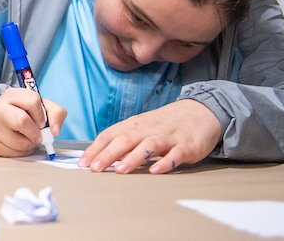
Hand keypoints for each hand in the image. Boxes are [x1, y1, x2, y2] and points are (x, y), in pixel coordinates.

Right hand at [0, 87, 65, 156]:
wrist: (2, 123)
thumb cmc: (24, 114)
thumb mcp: (41, 107)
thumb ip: (56, 113)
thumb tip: (55, 130)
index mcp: (12, 95)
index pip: (32, 100)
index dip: (41, 115)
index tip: (41, 122)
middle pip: (21, 121)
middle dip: (35, 132)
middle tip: (37, 136)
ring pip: (18, 142)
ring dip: (29, 145)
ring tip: (26, 139)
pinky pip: (12, 153)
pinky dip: (20, 152)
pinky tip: (17, 145)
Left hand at [78, 99, 221, 173]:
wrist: (200, 112)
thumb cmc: (164, 123)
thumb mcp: (141, 128)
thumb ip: (123, 141)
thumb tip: (100, 157)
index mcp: (134, 125)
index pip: (110, 135)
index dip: (95, 149)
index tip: (83, 163)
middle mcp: (148, 129)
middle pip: (125, 140)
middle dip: (108, 154)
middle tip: (95, 169)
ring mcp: (167, 137)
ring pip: (148, 146)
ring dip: (133, 158)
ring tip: (120, 170)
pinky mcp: (186, 146)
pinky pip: (175, 155)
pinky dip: (165, 163)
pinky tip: (156, 171)